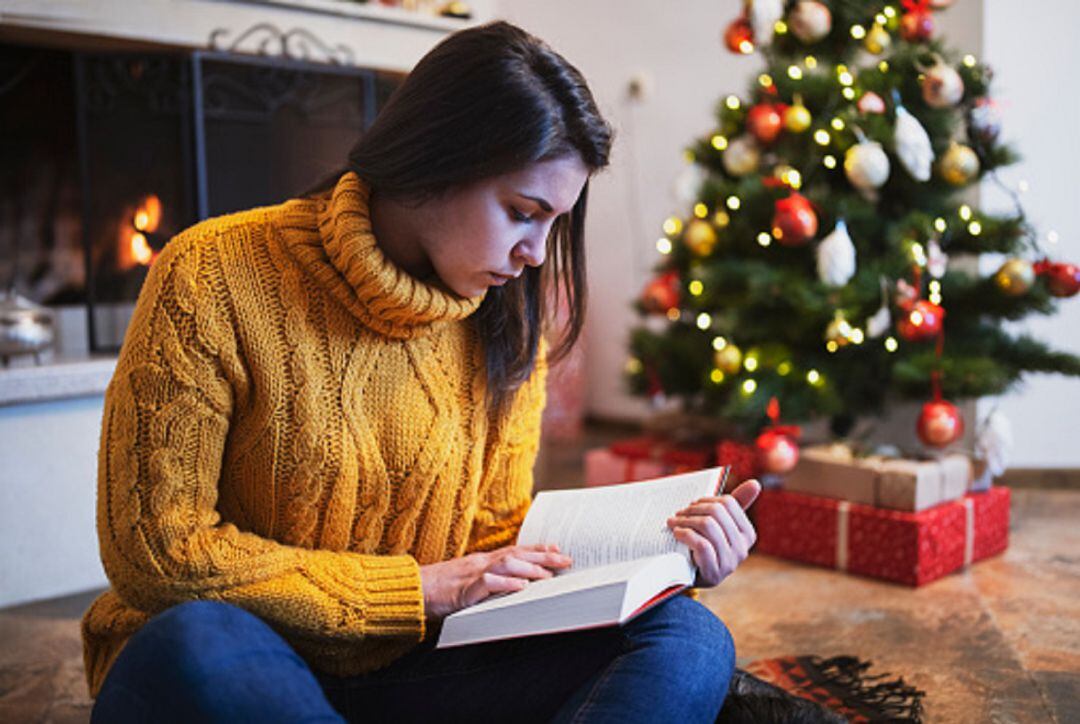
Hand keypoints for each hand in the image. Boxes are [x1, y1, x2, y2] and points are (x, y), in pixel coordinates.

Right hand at [419, 543, 572, 620]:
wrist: (410, 590)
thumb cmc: (437, 590)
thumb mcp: (465, 582)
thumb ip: (486, 580)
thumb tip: (511, 584)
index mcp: (481, 561)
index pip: (514, 551)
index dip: (537, 550)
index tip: (557, 549)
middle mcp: (479, 562)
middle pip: (516, 554)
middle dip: (543, 557)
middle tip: (566, 559)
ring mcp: (471, 574)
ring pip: (506, 564)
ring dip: (530, 568)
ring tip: (549, 575)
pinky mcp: (463, 589)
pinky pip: (487, 583)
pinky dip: (506, 584)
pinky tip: (521, 586)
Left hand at [666, 479, 761, 588]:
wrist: (689, 577)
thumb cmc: (705, 546)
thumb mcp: (720, 526)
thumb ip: (735, 505)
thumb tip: (756, 483)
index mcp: (747, 534)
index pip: (729, 503)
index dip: (706, 500)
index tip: (692, 504)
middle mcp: (742, 548)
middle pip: (717, 512)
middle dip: (693, 509)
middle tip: (679, 513)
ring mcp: (730, 562)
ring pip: (708, 526)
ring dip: (685, 521)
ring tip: (673, 522)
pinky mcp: (714, 572)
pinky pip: (701, 544)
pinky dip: (686, 535)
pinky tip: (677, 533)